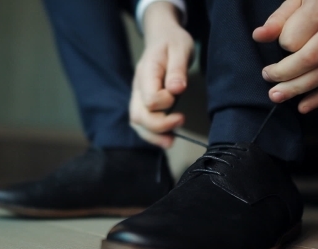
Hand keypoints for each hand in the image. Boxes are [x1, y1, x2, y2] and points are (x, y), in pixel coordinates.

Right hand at [129, 2, 193, 147]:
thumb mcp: (180, 49)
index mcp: (146, 72)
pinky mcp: (142, 102)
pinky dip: (151, 134)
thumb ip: (178, 69)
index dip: (165, 102)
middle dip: (159, 126)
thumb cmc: (172, 42)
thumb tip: (176, 90)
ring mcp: (137, 95)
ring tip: (170, 142)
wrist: (162, 37)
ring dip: (153, 135)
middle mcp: (138, 87)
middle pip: (138, 115)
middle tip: (181, 121)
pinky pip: (141, 122)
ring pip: (136, 122)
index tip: (179, 92)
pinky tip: (166, 138)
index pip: (149, 98)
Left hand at [253, 0, 317, 112]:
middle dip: (284, 75)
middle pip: (310, 60)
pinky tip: (305, 106)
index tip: (278, 45)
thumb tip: (259, 36)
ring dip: (299, 89)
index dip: (281, 46)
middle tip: (268, 80)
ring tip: (278, 96)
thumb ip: (279, 18)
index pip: (294, 38)